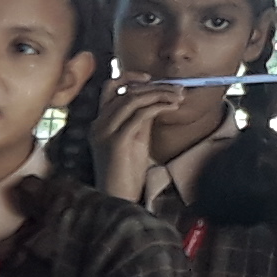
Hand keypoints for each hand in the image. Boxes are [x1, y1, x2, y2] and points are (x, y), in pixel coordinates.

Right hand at [90, 73, 178, 200]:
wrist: (117, 198)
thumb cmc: (126, 173)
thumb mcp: (134, 140)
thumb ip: (139, 120)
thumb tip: (155, 101)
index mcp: (99, 123)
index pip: (109, 88)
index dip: (129, 77)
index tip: (150, 78)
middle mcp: (98, 124)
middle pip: (126, 92)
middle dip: (155, 86)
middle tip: (177, 88)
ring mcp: (105, 132)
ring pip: (133, 99)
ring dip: (160, 94)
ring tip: (178, 96)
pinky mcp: (116, 141)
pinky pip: (140, 115)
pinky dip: (159, 106)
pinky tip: (172, 107)